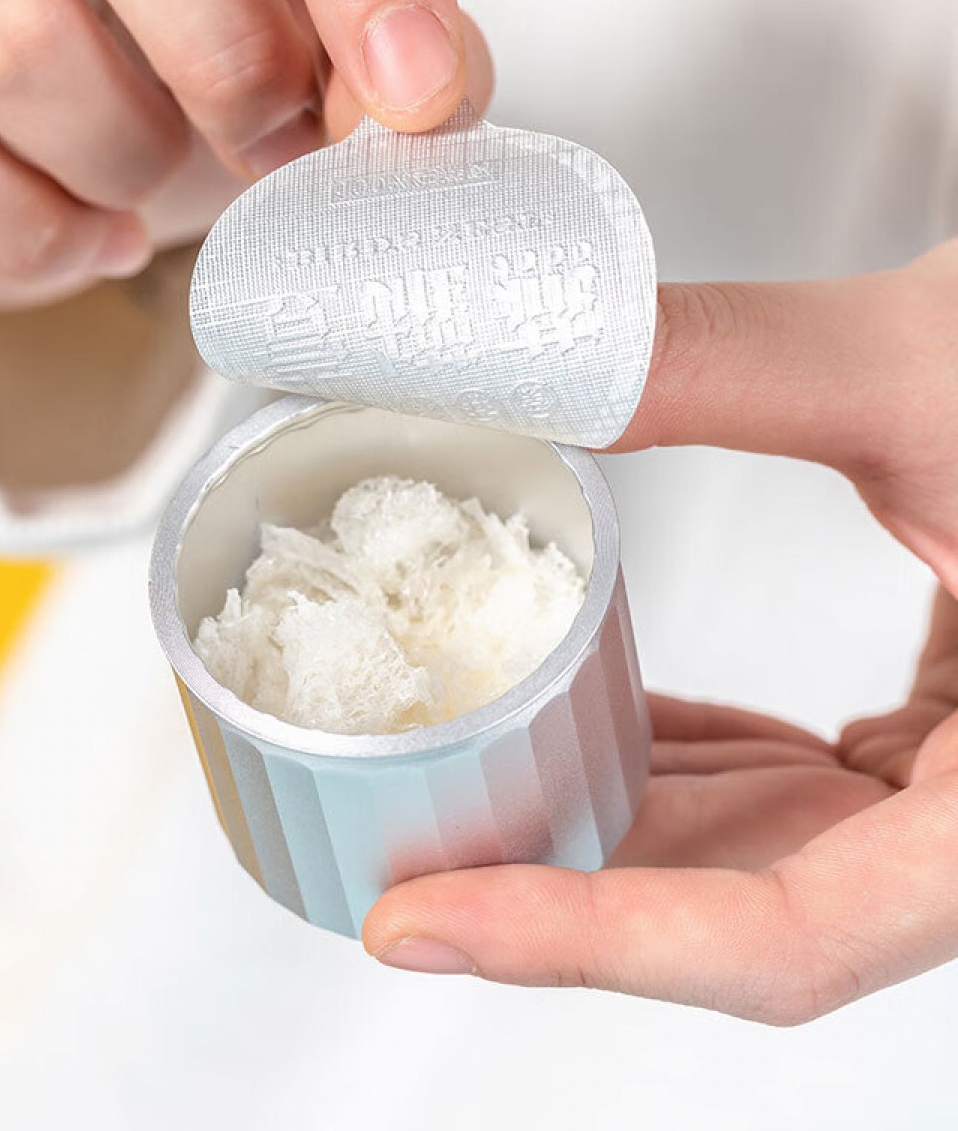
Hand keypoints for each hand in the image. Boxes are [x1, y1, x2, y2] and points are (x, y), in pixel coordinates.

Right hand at [0, 0, 488, 307]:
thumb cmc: (133, 3)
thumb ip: (359, 22)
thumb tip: (429, 87)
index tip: (416, 89)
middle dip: (235, 81)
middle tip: (265, 144)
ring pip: (14, 50)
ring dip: (119, 159)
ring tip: (143, 173)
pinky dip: (23, 232)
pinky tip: (74, 228)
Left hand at [364, 240, 957, 1024]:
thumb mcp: (935, 371)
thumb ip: (724, 367)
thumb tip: (544, 358)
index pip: (788, 940)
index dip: (584, 942)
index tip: (421, 923)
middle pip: (736, 905)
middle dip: (555, 889)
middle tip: (399, 854)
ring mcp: (957, 798)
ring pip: (748, 851)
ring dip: (597, 826)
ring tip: (456, 787)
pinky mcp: (935, 750)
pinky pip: (776, 787)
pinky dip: (666, 763)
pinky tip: (583, 717)